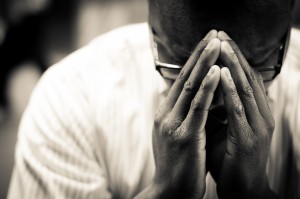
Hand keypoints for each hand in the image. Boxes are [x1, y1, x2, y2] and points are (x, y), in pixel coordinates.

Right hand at [135, 30, 220, 198]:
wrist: (169, 191)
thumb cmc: (177, 162)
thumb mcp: (176, 133)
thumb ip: (181, 114)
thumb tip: (191, 97)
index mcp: (164, 113)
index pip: (180, 81)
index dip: (194, 60)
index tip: (206, 43)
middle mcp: (165, 114)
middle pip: (184, 78)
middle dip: (199, 54)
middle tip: (213, 34)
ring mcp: (173, 125)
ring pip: (190, 88)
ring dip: (204, 64)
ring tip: (216, 44)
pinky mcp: (185, 137)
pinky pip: (198, 107)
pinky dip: (207, 88)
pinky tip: (217, 71)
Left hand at [213, 31, 275, 198]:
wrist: (243, 190)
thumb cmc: (230, 158)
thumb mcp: (226, 129)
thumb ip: (219, 110)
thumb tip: (204, 92)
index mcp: (255, 112)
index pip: (244, 78)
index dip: (233, 58)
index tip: (219, 40)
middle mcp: (261, 115)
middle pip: (247, 77)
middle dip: (232, 54)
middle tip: (220, 34)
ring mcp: (257, 127)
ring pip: (244, 88)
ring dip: (232, 65)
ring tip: (221, 45)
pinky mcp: (248, 139)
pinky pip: (238, 110)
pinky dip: (230, 90)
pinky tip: (222, 74)